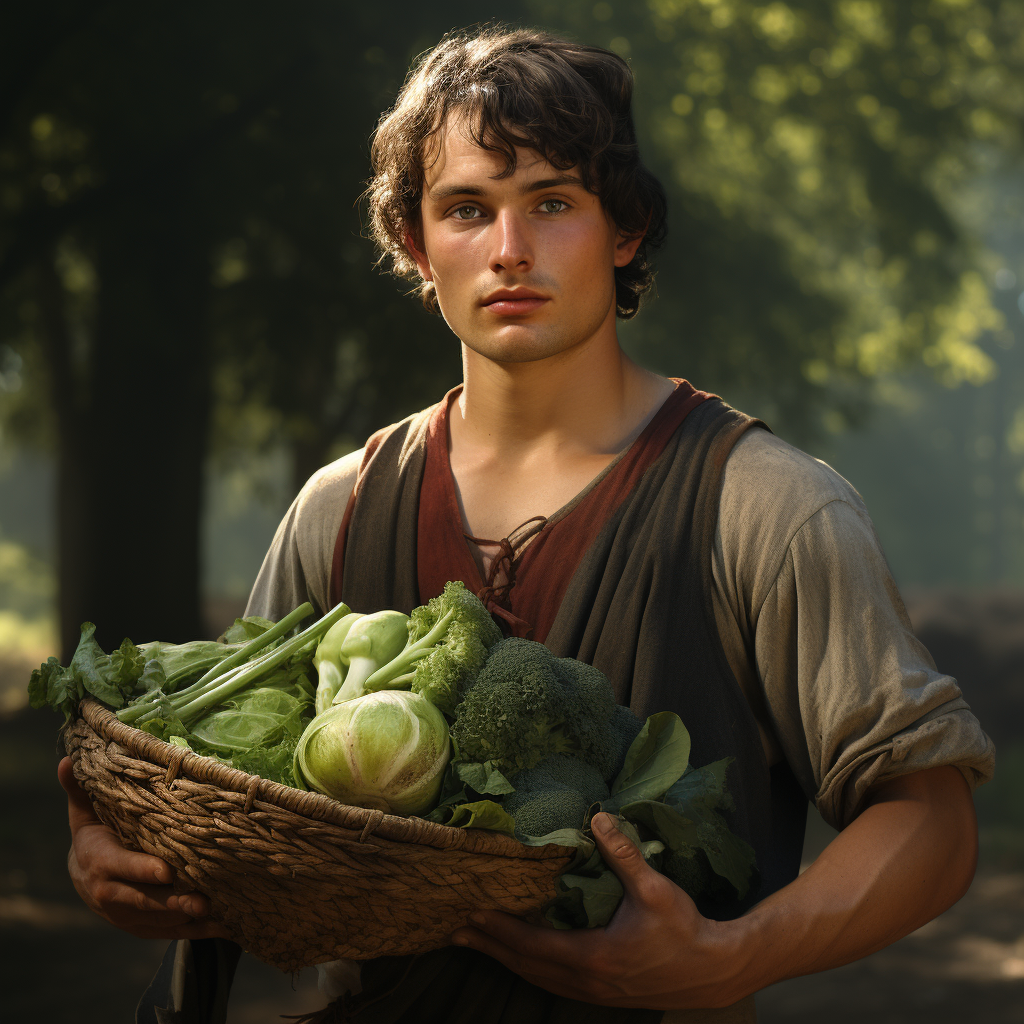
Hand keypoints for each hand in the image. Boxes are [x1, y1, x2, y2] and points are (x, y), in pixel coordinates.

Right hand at [58, 756, 229, 940]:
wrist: (84, 877)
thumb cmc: (94, 836)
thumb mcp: (84, 814)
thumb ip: (80, 791)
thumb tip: (67, 759)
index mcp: (98, 863)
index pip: (120, 868)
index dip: (141, 870)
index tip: (167, 870)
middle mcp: (110, 894)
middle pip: (141, 901)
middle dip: (170, 902)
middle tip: (200, 900)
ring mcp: (126, 915)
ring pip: (157, 921)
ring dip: (185, 920)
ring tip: (215, 912)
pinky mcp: (141, 927)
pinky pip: (168, 933)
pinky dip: (194, 933)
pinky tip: (223, 927)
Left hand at [450, 812, 744, 1009]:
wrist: (713, 972)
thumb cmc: (684, 929)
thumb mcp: (654, 889)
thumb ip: (622, 854)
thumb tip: (597, 817)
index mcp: (593, 956)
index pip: (532, 944)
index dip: (499, 930)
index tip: (472, 913)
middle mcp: (586, 981)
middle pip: (525, 966)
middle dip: (490, 946)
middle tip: (457, 929)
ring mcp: (594, 994)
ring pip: (538, 980)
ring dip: (506, 960)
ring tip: (479, 943)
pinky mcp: (603, 996)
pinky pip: (554, 985)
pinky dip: (530, 971)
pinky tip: (523, 960)